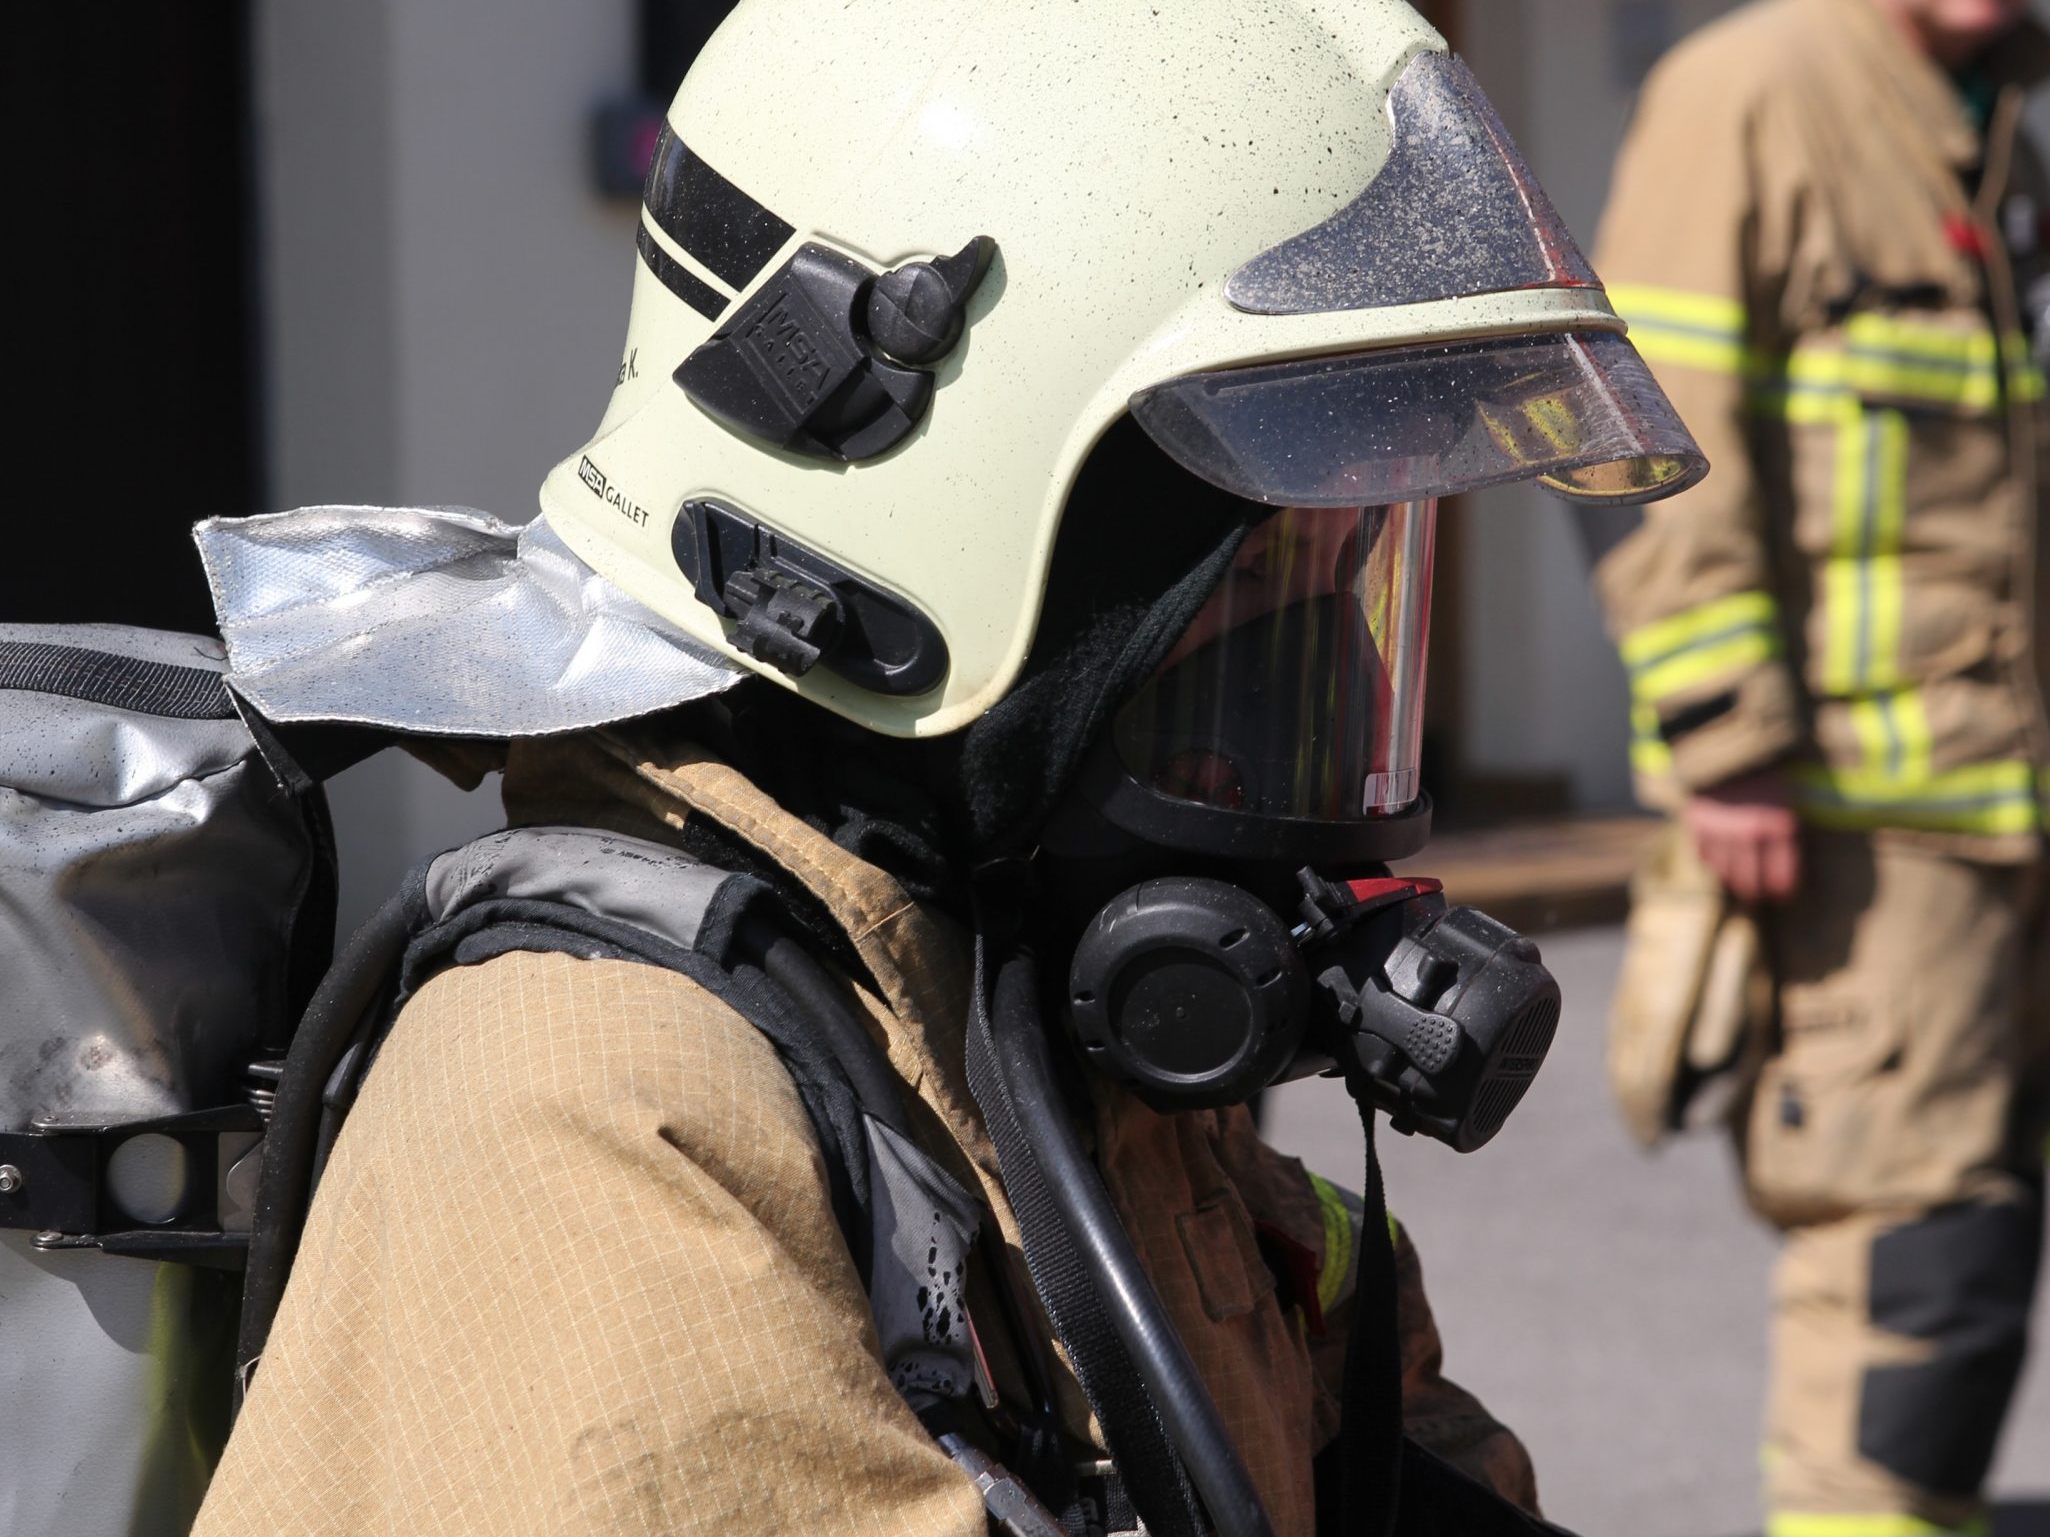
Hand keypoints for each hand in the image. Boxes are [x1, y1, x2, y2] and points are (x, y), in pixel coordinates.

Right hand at [1682, 769, 1800, 902]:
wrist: (1724, 744)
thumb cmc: (1763, 770)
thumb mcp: (1785, 795)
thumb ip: (1787, 827)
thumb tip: (1790, 859)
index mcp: (1778, 823)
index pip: (1782, 873)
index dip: (1784, 889)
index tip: (1784, 895)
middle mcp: (1748, 832)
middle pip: (1752, 880)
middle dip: (1758, 892)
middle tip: (1761, 894)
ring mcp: (1721, 831)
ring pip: (1726, 874)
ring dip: (1734, 882)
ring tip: (1740, 885)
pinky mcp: (1696, 826)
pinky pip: (1704, 858)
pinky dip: (1713, 864)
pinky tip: (1721, 863)